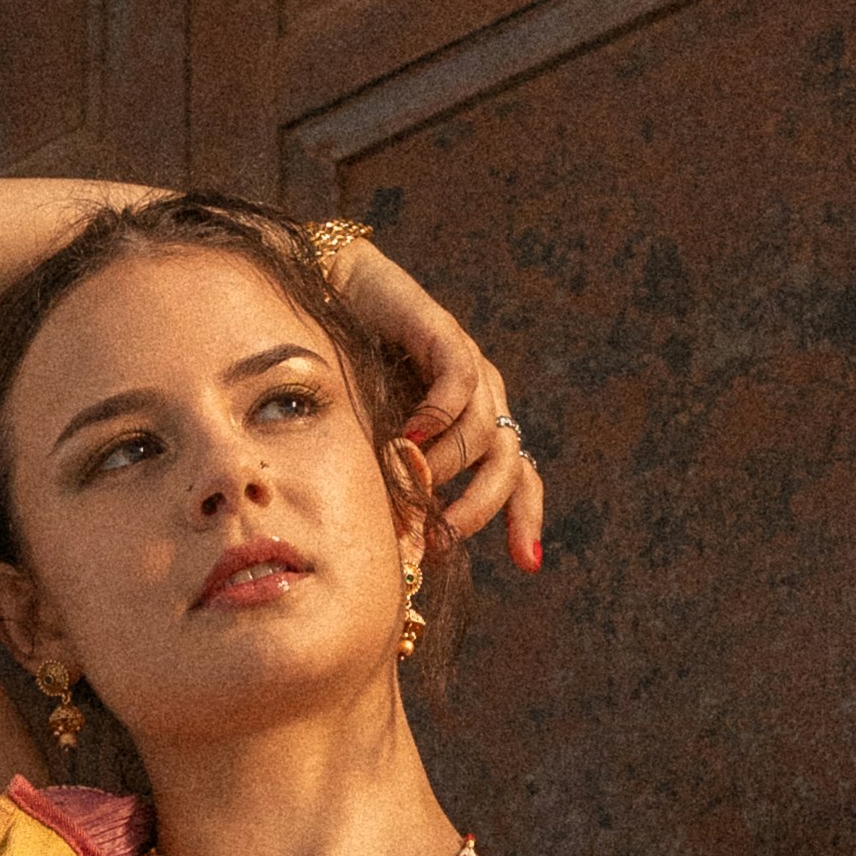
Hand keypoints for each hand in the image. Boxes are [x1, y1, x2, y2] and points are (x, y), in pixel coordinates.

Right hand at [328, 244, 544, 572]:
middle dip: (479, 507)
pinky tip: (410, 435)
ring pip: (482, 430)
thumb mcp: (376, 441)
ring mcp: (467, 365)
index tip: (527, 563)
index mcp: (475, 426)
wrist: (328, 293)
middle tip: (445, 535)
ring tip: (408, 479)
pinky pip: (459, 381)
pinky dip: (439, 414)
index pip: (517, 478)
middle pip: (507, 464)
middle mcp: (481, 397)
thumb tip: (405, 549)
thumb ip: (397, 482)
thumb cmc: (346, 375)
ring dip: (444, 466)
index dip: (524, 518)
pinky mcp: (443, 332)